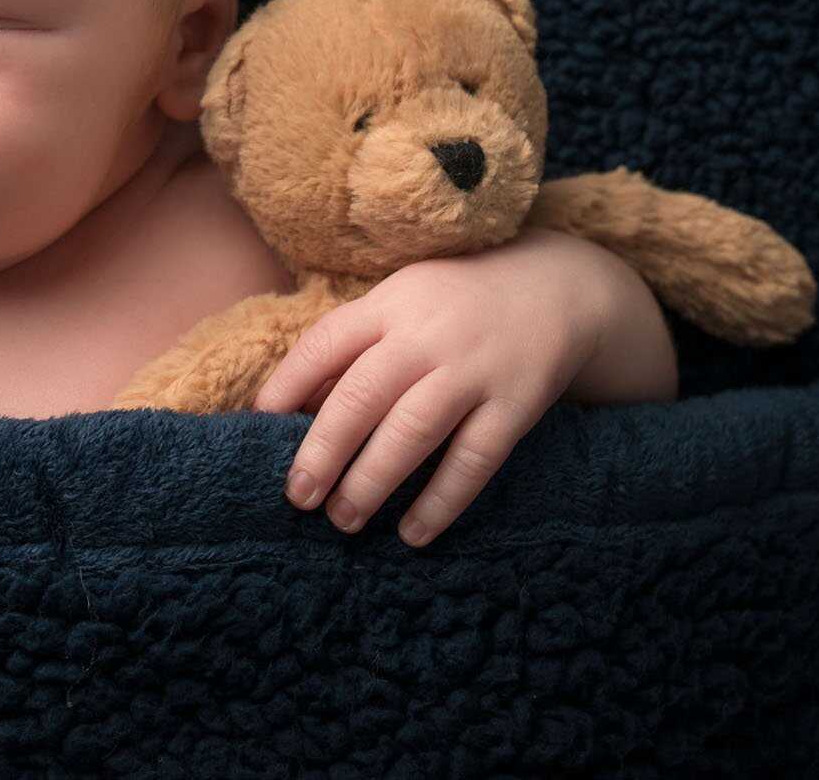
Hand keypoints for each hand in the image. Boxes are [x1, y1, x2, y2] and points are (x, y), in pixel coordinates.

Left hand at [252, 227, 608, 545]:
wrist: (557, 285)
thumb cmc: (454, 302)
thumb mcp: (400, 301)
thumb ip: (352, 345)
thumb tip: (292, 407)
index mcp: (389, 305)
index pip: (325, 343)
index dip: (287, 385)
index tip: (261, 427)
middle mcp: (426, 335)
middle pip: (361, 396)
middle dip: (322, 451)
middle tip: (297, 497)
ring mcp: (473, 370)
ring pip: (412, 432)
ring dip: (372, 482)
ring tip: (342, 520)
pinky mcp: (515, 404)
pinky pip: (473, 460)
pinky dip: (441, 501)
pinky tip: (413, 533)